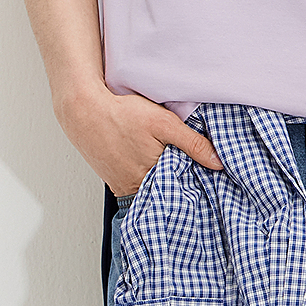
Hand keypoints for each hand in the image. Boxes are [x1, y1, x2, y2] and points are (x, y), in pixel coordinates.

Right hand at [54, 81, 222, 196]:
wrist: (86, 113)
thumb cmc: (123, 115)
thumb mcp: (164, 123)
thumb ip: (193, 143)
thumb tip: (219, 163)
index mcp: (155, 176)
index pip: (185, 190)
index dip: (198, 183)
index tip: (211, 180)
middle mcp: (139, 189)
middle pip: (169, 193)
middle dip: (182, 185)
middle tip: (195, 174)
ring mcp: (126, 188)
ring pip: (154, 191)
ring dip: (165, 183)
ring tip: (172, 166)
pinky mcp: (116, 184)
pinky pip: (139, 189)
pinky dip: (149, 181)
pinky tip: (153, 166)